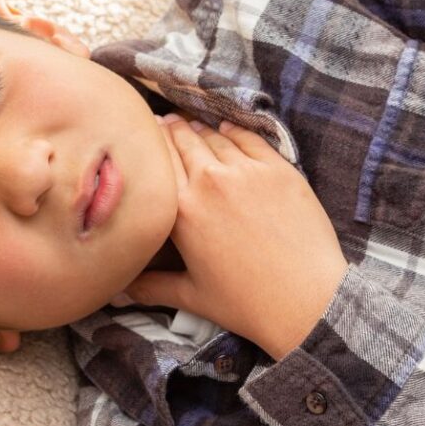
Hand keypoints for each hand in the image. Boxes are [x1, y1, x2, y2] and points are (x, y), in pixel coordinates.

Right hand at [119, 114, 347, 359]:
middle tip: (165, 122)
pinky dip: (234, 131)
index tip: (143, 135)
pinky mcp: (278, 170)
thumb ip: (150, 288)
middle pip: (184, 140)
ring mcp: (246, 173)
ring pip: (214, 137)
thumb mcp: (191, 296)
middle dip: (172, 130)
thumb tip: (117, 294)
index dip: (149, 144)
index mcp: (181, 211)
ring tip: (192, 126)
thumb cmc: (247, 303)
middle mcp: (209, 183)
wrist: (307, 301)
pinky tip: (227, 128)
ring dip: (200, 130)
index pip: (158, 160)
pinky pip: (249, 139)